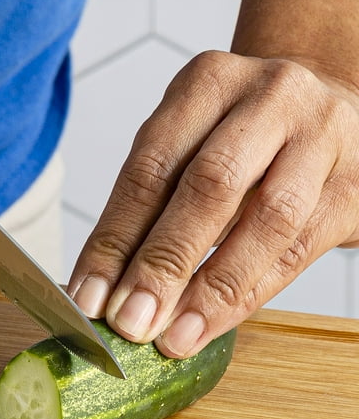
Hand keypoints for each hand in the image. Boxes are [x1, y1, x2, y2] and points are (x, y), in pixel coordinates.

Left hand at [68, 50, 358, 357]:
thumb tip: (99, 287)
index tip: (87, 297)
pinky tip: (209, 324)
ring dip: (211, 287)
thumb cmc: (235, 136)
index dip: (115, 237)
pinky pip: (298, 248)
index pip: (150, 167)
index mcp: (208, 82)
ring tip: (171, 336)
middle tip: (128, 321)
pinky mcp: (353, 186)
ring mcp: (322, 137)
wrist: (324, 105)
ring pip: (267, 219)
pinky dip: (248, 293)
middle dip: (162, 263)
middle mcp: (269, 98)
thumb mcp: (186, 143)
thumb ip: (148, 205)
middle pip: (209, 186)